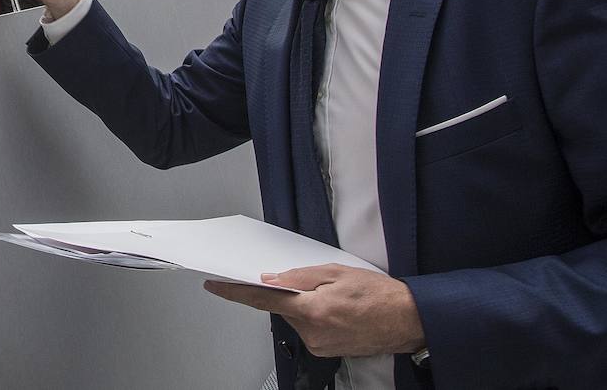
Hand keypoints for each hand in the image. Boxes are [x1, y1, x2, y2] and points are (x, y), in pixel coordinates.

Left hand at [203, 265, 425, 358]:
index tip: (216, 286)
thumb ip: (298, 277)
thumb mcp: (335, 272)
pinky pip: (308, 329)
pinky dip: (314, 317)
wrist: (408, 320)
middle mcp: (312, 333)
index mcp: (312, 310)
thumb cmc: (379, 295)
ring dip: (305, 305)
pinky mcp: (326, 352)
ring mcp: (319, 345)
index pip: (262, 299)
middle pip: (281, 308)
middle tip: (316, 284)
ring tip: (335, 297)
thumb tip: (269, 279)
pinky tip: (336, 310)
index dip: (235, 292)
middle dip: (289, 293)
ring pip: (296, 318)